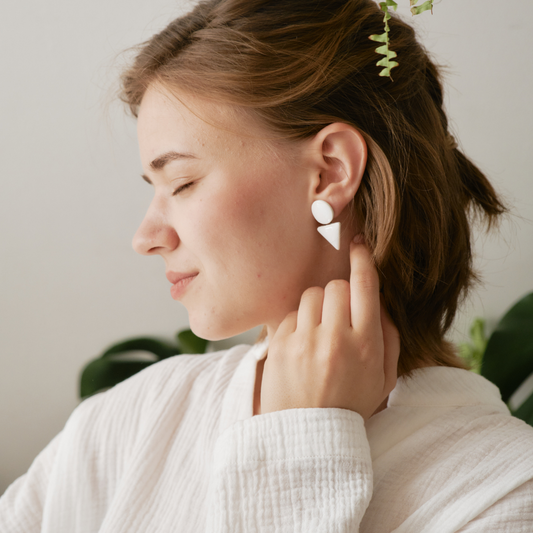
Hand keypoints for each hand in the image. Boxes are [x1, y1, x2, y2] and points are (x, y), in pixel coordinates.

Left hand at [259, 238, 399, 419]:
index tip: (359, 246)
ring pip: (311, 295)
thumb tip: (380, 302)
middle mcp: (335, 339)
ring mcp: (305, 341)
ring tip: (319, 332)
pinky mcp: (280, 345)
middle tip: (339, 316)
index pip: (365, 287)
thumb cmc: (350, 405)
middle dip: (339, 295)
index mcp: (366, 345)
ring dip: (318, 306)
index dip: (363, 261)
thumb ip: (389, 338)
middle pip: (336, 286)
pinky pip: (290, 313)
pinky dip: (299, 322)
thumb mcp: (383, 378)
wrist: (308, 435)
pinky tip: (303, 344)